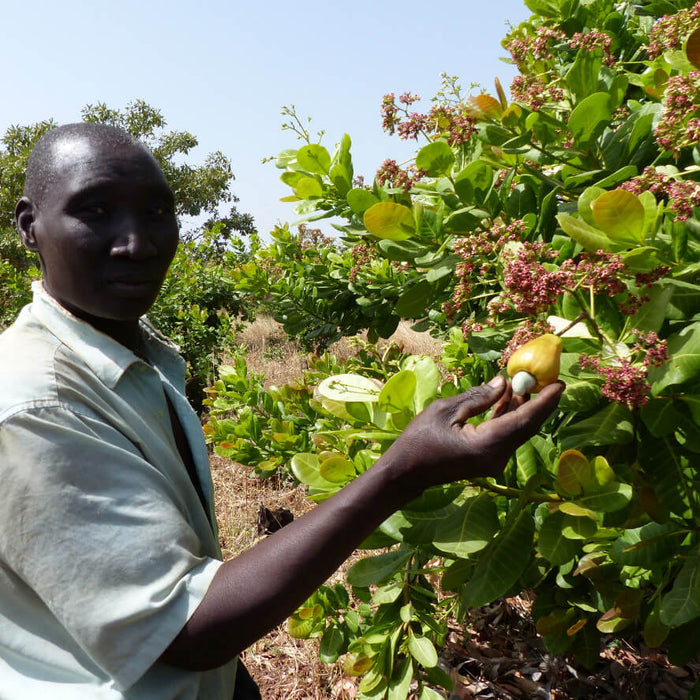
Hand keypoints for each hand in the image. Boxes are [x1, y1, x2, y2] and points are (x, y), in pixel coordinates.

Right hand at [384, 375, 563, 490]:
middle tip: (552, 379)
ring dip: (524, 407)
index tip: (559, 384)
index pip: (523, 420)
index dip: (543, 401)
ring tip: (529, 382)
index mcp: (485, 444)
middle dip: (540, 403)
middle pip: (526, 427)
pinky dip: (509, 416)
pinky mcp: (487, 459)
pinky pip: (505, 435)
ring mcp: (492, 460)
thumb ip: (478, 397)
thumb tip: (504, 383)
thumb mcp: (445, 410)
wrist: (406, 473)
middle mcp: (495, 456)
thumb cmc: (419, 439)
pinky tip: (509, 397)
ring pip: (517, 430)